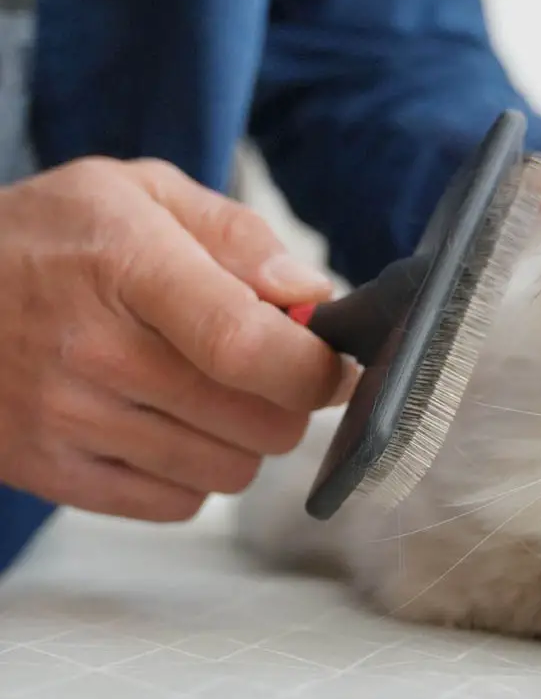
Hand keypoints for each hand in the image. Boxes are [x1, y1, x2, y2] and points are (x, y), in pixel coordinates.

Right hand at [0, 157, 352, 520]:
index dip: (313, 369)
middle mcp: (92, 350)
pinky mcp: (48, 471)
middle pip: (256, 422)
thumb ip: (240, 236)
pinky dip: (194, 475)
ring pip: (228, 471)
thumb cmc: (52, 237)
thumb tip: (313, 295)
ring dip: (243, 439)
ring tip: (210, 393)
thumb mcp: (142, 193)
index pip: (245, 346)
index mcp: (126, 265)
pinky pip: (177, 505)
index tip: (333, 365)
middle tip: (267, 371)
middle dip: (288, 401)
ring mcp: (65, 420)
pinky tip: (168, 426)